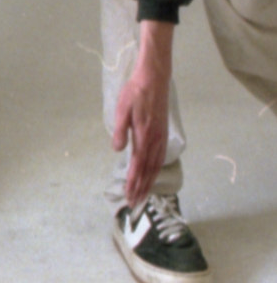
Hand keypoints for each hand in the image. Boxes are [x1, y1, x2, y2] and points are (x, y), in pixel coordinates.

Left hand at [112, 21, 172, 206]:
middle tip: (135, 204)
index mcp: (143, 136)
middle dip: (141, 188)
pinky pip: (160, 158)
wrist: (154, 78)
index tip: (129, 196)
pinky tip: (153, 175)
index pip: (137, 166)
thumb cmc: (135, 92)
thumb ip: (120, 130)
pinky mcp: (163, 133)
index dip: (133, 182)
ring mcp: (160, 137)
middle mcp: (154, 140)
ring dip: (149, 182)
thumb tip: (118, 151)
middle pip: (148, 170)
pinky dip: (156, 170)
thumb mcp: (122, 109)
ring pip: (155, 166)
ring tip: (143, 196)